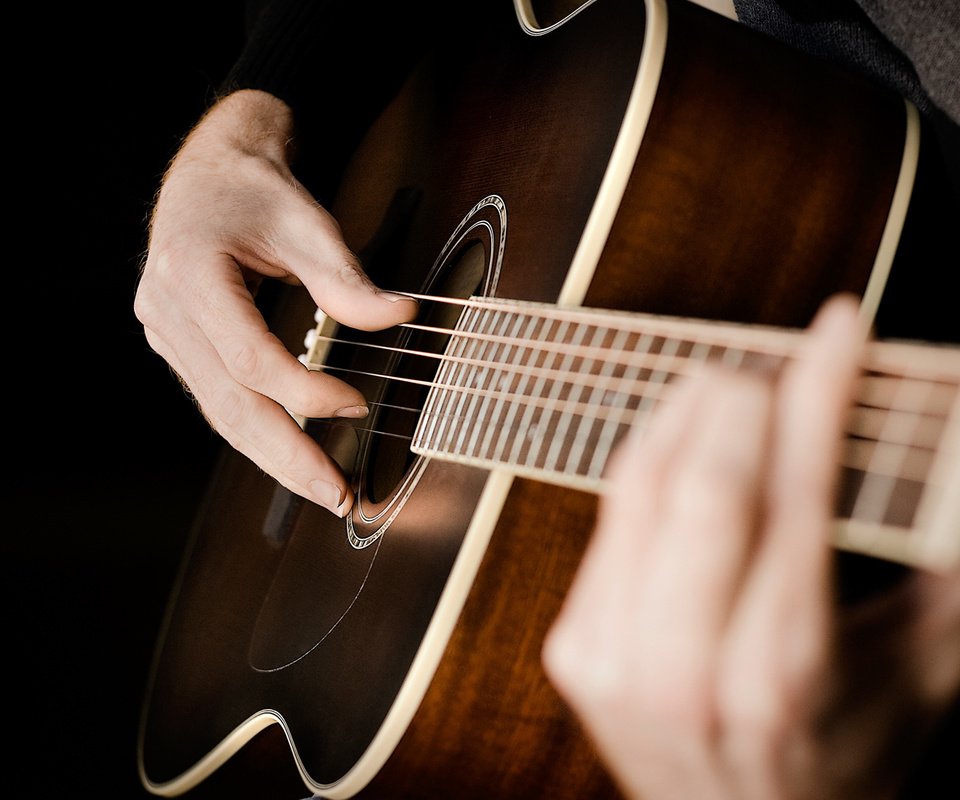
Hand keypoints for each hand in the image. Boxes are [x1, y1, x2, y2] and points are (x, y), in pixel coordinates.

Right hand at [135, 89, 418, 514]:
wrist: (210, 171)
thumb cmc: (255, 189)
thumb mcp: (307, 223)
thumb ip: (347, 278)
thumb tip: (399, 315)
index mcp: (189, 271)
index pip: (250, 358)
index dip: (306, 391)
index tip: (357, 406)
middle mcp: (165, 309)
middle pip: (230, 405)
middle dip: (288, 456)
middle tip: (336, 494)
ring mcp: (164, 331)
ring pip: (221, 413)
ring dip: (274, 457)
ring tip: (321, 489)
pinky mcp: (177, 344)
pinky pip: (219, 400)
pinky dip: (258, 431)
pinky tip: (292, 453)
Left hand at [542, 295, 959, 799]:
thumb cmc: (839, 758)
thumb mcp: (919, 675)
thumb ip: (948, 567)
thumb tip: (959, 447)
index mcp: (782, 680)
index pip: (794, 497)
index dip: (818, 396)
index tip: (839, 330)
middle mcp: (683, 671)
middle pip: (702, 484)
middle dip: (746, 398)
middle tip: (783, 361)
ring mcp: (612, 659)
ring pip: (641, 486)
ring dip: (691, 414)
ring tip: (738, 384)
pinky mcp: (574, 647)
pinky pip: (608, 514)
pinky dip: (650, 454)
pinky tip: (685, 433)